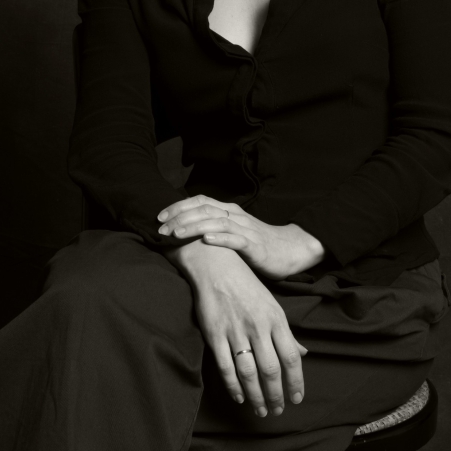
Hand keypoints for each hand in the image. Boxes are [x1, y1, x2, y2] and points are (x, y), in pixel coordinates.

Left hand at [158, 195, 325, 279]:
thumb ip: (214, 227)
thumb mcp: (233, 231)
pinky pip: (236, 239)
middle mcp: (235, 215)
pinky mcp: (255, 245)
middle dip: (179, 218)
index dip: (178, 207)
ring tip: (176, 234)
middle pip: (204, 209)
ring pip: (216, 222)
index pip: (199, 201)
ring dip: (194, 227)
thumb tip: (185, 231)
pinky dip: (221, 238)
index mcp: (229, 211)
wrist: (290, 249)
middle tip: (161, 229)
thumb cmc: (257, 243)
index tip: (160, 217)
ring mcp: (245, 229)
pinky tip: (207, 240)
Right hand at [165, 240, 307, 415]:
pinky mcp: (215, 334)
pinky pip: (226, 366)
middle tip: (277, 411)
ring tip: (261, 410)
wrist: (216, 265)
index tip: (296, 399)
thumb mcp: (272, 305)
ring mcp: (236, 331)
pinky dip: (233, 386)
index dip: (296, 382)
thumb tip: (302, 353)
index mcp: (276, 319)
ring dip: (256, 396)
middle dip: (276, 395)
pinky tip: (239, 397)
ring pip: (249, 373)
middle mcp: (258, 326)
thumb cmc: (247, 286)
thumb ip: (286, 332)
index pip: (291, 357)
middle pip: (271, 370)